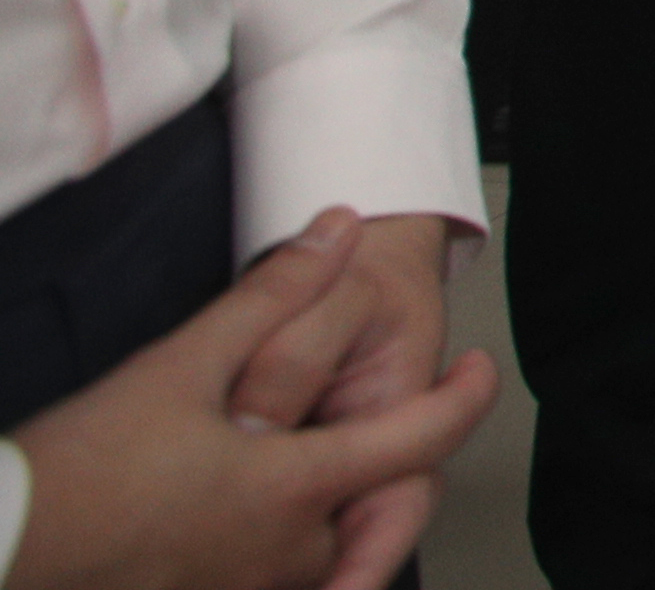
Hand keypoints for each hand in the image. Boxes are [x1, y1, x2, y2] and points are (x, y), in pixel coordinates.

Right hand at [2, 209, 498, 589]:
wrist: (0, 544)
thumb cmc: (83, 468)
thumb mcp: (182, 364)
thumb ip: (273, 292)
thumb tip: (338, 229)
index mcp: (294, 490)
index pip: (421, 443)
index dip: (467, 399)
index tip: (477, 368)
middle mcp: (282, 556)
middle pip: (373, 510)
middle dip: (385, 465)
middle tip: (379, 416)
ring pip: (322, 557)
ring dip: (333, 516)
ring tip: (316, 462)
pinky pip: (269, 580)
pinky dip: (282, 552)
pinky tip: (251, 521)